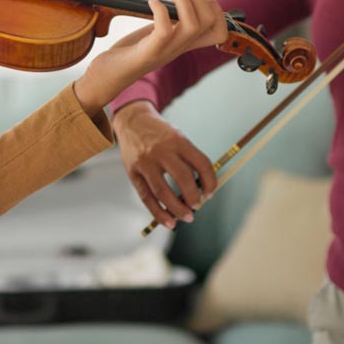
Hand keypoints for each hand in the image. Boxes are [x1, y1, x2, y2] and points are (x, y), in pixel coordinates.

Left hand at [73, 0, 226, 115]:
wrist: (108, 77)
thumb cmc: (129, 52)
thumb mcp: (156, 34)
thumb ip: (171, 20)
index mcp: (184, 44)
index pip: (220, 33)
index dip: (218, 10)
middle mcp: (180, 48)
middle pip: (209, 21)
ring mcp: (166, 52)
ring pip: (193, 25)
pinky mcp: (148, 53)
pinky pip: (164, 31)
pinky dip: (159, 10)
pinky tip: (150, 2)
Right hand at [112, 100, 215, 229]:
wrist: (133, 121)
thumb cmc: (161, 134)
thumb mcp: (178, 137)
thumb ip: (189, 160)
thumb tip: (202, 190)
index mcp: (178, 140)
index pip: (201, 163)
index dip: (210, 181)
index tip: (211, 193)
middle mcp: (162, 151)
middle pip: (183, 178)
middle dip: (194, 197)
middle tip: (198, 206)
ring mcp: (145, 162)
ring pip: (163, 192)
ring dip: (177, 209)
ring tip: (187, 217)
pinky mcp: (133, 173)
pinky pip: (147, 197)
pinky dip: (158, 213)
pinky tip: (169, 222)